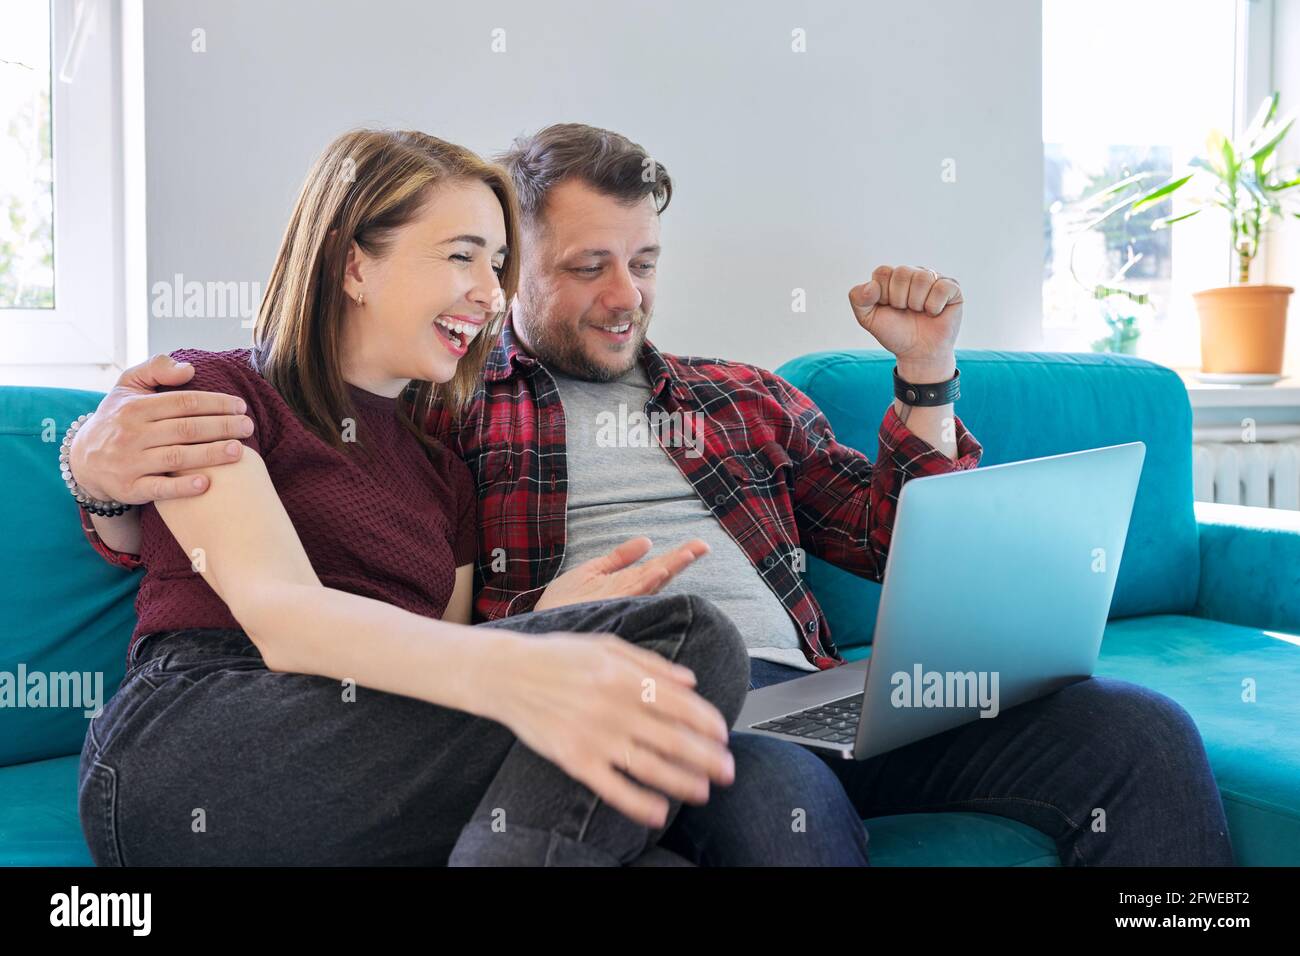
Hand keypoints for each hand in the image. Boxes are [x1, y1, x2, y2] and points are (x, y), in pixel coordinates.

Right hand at [69, 354, 253, 502]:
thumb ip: (156, 370)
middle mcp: (131, 434)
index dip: (215, 404)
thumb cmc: (117, 419)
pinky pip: (158, 489)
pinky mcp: (129, 488)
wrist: (82, 460)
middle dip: (221, 427)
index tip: (240, 406)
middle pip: (185, 429)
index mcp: (135, 408)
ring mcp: (130, 462)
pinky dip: (181, 487)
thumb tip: (189, 369)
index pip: (184, 402)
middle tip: (249, 427)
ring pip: (177, 458)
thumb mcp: (127, 386)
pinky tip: (206, 484)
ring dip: (211, 455)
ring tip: (240, 451)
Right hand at [492, 632, 734, 827]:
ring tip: (703, 792)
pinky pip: (612, 787)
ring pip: (649, 766)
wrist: (507, 674)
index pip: (679, 703)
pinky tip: (658, 812)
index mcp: (624, 676)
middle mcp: (613, 707)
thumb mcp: (607, 646)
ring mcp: (594, 736)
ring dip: (682, 782)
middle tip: (728, 770)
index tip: (723, 734)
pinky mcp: (574, 759)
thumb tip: (691, 681)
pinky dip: (637, 803)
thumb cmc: (559, 656)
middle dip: (706, 757)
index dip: (706, 722)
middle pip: (673, 739)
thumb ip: (651, 664)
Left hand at [534, 536, 709, 611]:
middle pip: (660, 574)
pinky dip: (646, 583)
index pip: (658, 567)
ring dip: (670, 568)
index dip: (678, 557)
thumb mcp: (593, 570)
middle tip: (703, 547)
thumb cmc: (564, 601)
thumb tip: (648, 541)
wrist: (542, 622)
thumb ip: (620, 556)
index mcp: (627, 584)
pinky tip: (659, 572)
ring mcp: (620, 601)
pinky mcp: (607, 606)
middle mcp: (628, 594)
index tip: (700, 546)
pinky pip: (631, 593)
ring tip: (688, 553)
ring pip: (650, 583)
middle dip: (680, 560)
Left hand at [848, 264, 961, 380]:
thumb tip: (872, 285)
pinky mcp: (952, 288)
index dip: (883, 295)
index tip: (888, 308)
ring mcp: (933, 278)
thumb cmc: (895, 333)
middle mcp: (913, 273)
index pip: (883, 272)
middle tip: (905, 311)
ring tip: (919, 312)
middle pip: (902, 273)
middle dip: (900, 300)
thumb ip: (858, 299)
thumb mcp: (868, 319)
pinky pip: (942, 287)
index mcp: (892, 276)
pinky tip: (934, 313)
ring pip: (923, 278)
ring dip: (917, 303)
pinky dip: (934, 306)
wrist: (917, 353)